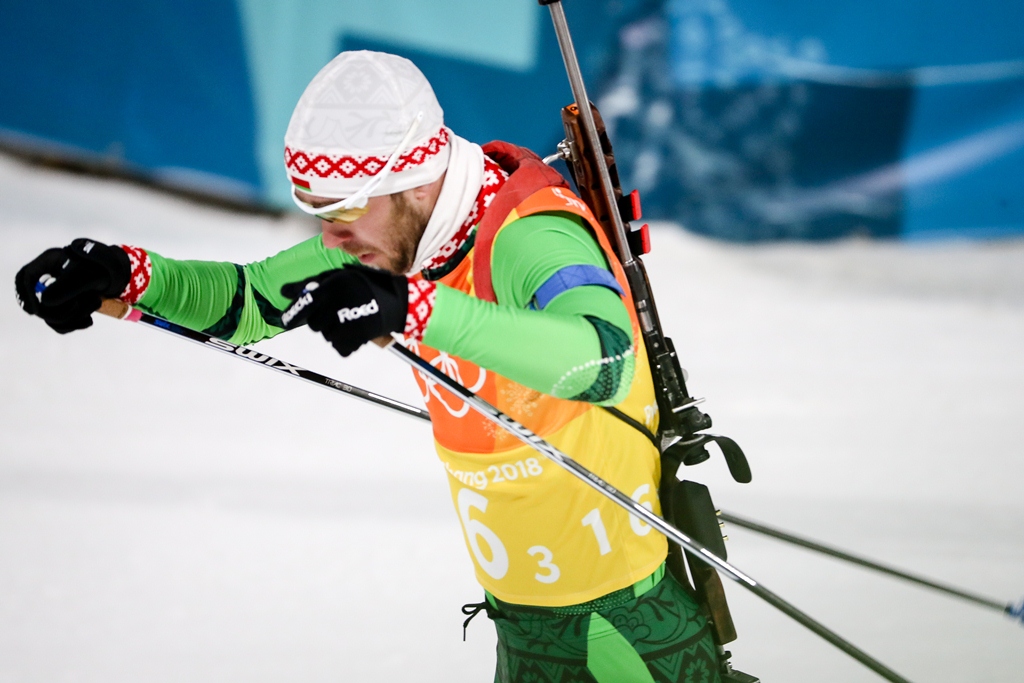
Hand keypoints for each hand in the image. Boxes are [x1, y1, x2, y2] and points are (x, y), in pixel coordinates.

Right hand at [15, 238, 130, 333]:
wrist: (122, 276)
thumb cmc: (105, 269)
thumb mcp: (89, 274)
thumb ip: (68, 286)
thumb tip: (47, 302)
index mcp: (50, 262)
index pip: (25, 277)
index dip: (25, 294)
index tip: (35, 310)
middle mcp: (49, 278)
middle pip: (37, 302)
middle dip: (60, 310)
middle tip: (84, 304)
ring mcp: (56, 293)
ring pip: (50, 315)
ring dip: (73, 316)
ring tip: (95, 302)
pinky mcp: (65, 307)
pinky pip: (61, 324)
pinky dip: (74, 324)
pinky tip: (89, 320)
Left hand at [280, 265, 407, 356]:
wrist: (398, 301)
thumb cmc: (368, 286)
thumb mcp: (340, 277)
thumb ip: (312, 285)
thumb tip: (284, 291)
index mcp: (333, 286)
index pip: (305, 303)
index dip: (292, 313)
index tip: (284, 320)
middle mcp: (337, 303)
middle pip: (314, 324)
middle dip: (321, 321)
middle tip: (334, 315)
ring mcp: (347, 322)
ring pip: (327, 336)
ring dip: (334, 331)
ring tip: (348, 321)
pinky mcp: (357, 336)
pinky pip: (340, 347)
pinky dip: (345, 343)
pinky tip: (353, 332)